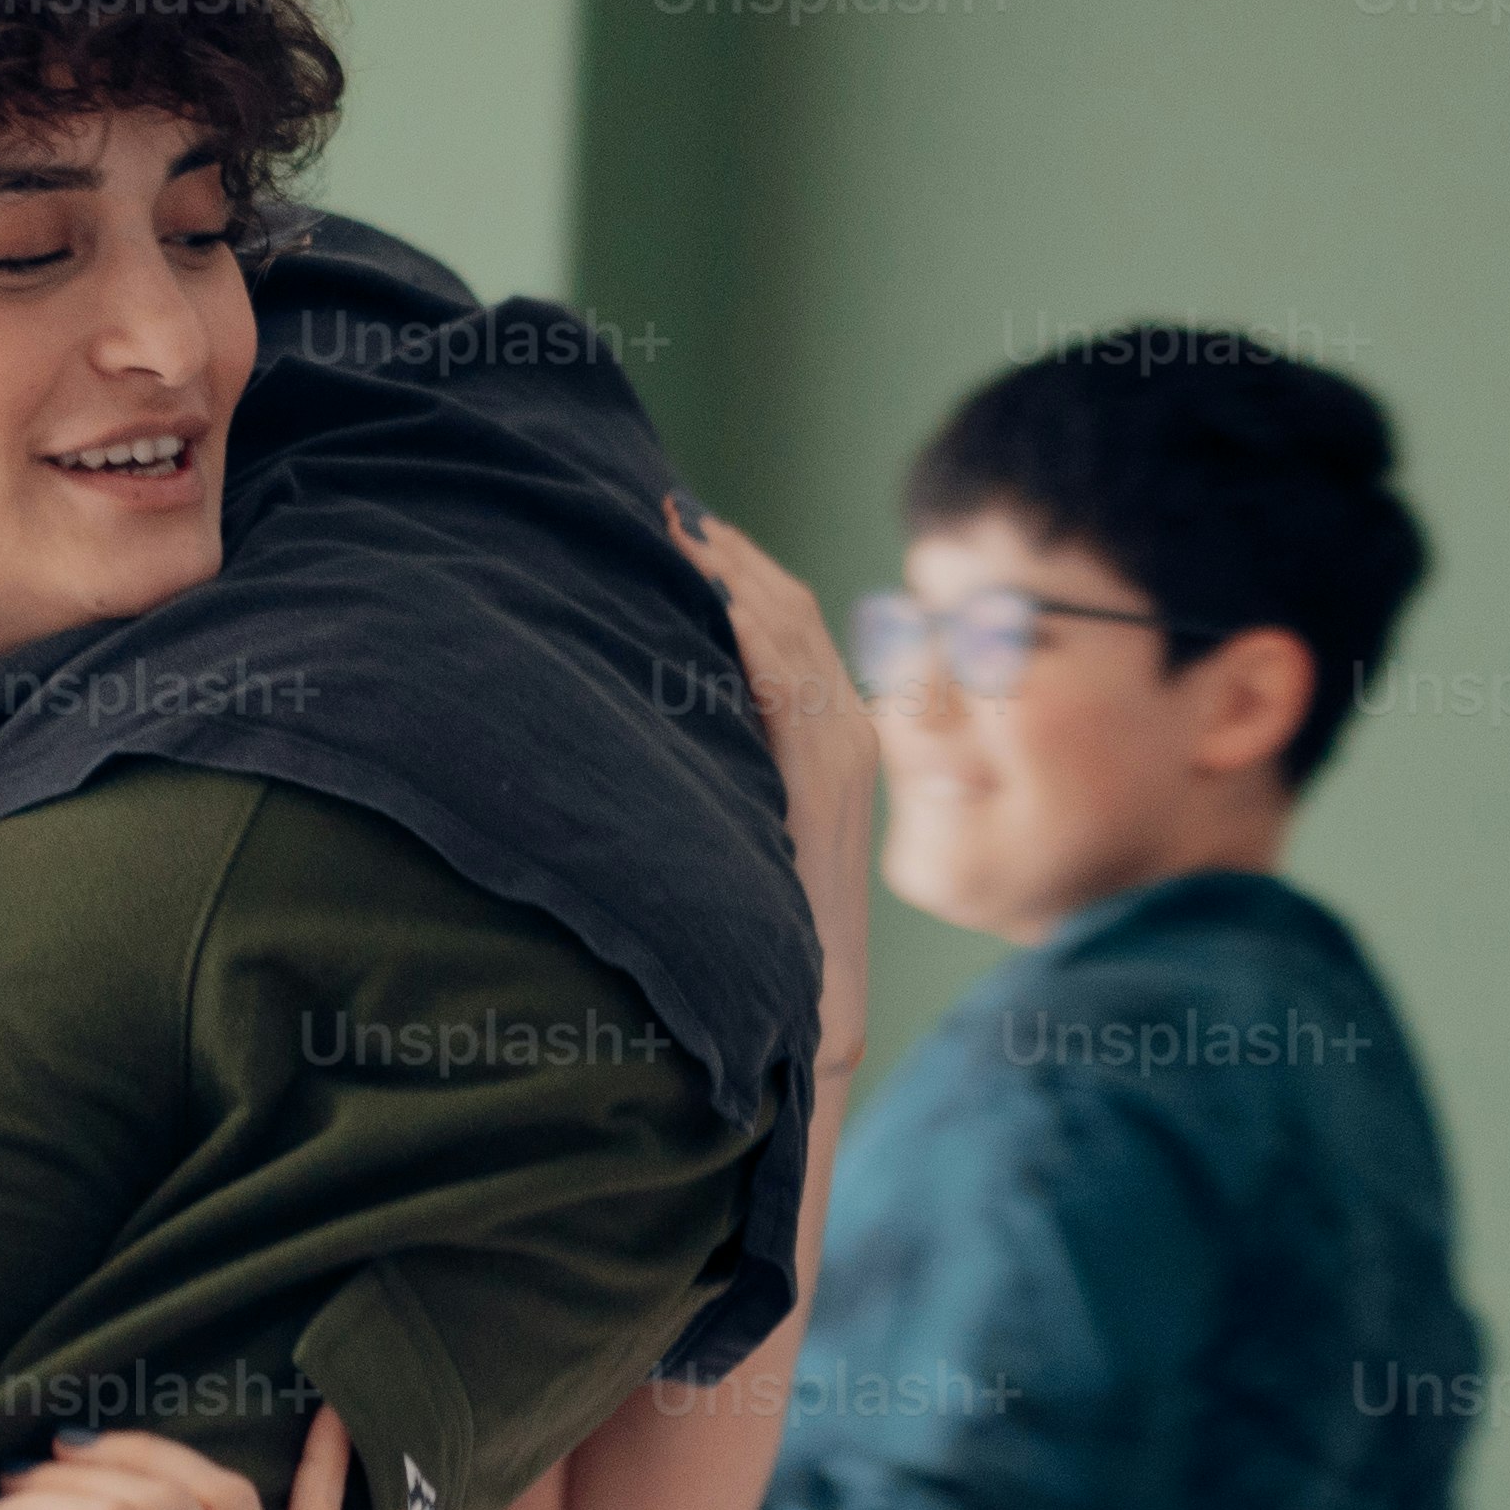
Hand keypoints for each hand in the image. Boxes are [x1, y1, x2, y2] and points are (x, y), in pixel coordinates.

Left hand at [667, 493, 873, 1080]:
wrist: (812, 1003)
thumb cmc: (768, 917)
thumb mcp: (743, 810)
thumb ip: (727, 750)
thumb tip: (662, 695)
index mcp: (832, 733)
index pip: (787, 619)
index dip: (735, 565)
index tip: (675, 523)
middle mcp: (848, 730)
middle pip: (789, 608)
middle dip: (726, 553)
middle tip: (661, 506)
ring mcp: (843, 754)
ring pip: (792, 635)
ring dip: (733, 575)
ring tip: (675, 530)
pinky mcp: (826, 784)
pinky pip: (792, 691)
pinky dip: (755, 637)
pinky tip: (714, 597)